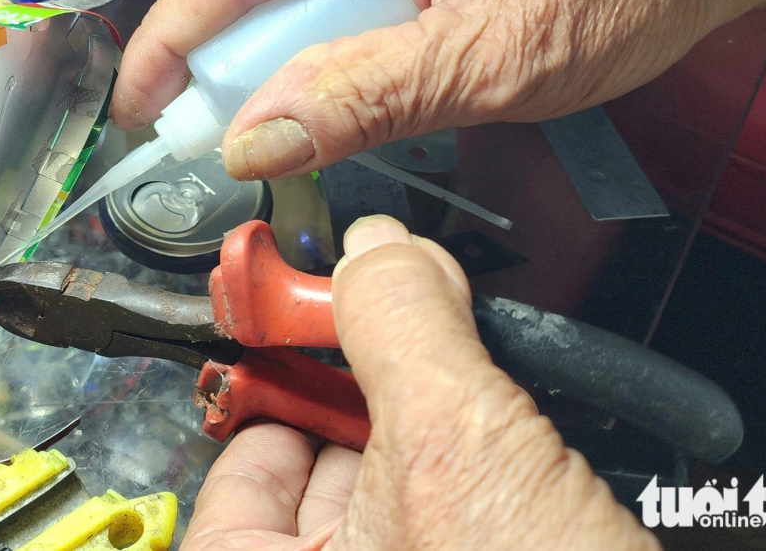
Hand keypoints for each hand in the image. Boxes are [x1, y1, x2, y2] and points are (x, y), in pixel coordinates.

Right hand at [112, 0, 765, 178]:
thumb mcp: (490, 59)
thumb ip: (361, 96)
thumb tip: (253, 136)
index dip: (171, 45)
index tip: (135, 111)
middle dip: (228, 59)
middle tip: (209, 141)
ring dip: (285, 49)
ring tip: (287, 121)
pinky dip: (331, 25)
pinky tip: (347, 74)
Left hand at [182, 215, 656, 550]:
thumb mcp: (459, 453)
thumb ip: (404, 333)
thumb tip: (377, 250)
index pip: (240, 469)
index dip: (279, 380)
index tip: (319, 321)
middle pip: (325, 469)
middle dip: (373, 389)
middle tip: (408, 324)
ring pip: (407, 490)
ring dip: (443, 421)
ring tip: (476, 374)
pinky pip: (463, 515)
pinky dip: (489, 465)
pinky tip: (525, 438)